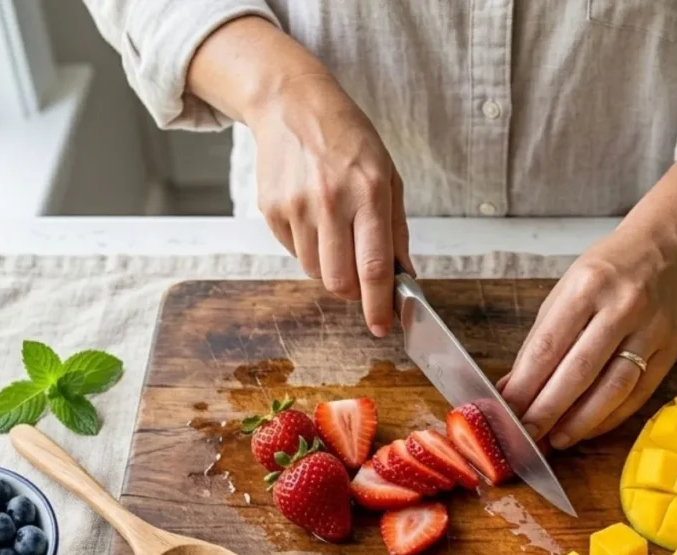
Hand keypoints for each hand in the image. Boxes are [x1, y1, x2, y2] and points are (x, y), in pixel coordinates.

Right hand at [186, 17, 411, 337]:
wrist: (292, 105)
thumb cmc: (348, 141)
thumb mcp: (387, 176)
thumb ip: (397, 230)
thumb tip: (404, 277)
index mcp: (368, 193)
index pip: (374, 267)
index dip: (378, 305)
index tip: (382, 327)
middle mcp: (330, 201)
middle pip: (340, 281)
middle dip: (354, 293)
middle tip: (362, 283)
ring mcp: (296, 207)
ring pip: (315, 273)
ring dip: (332, 271)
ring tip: (338, 239)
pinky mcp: (271, 210)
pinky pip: (295, 253)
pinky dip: (310, 251)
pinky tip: (316, 222)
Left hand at [500, 231, 676, 448]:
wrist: (668, 248)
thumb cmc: (609, 269)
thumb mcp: (565, 290)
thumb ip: (541, 340)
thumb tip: (513, 386)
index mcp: (588, 286)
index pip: (549, 347)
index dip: (526, 385)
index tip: (508, 410)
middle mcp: (623, 307)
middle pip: (579, 372)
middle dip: (548, 410)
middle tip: (527, 435)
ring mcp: (651, 331)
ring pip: (613, 389)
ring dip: (581, 421)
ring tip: (557, 439)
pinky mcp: (671, 351)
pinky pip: (638, 394)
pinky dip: (610, 417)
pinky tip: (589, 428)